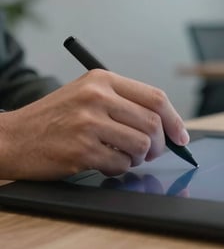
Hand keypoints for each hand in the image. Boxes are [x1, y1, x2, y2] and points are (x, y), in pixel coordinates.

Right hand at [0, 69, 189, 179]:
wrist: (13, 136)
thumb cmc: (55, 117)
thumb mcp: (87, 93)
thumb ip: (123, 102)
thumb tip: (165, 124)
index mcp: (102, 79)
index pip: (155, 96)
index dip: (174, 119)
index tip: (181, 136)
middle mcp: (97, 96)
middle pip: (152, 122)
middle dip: (160, 144)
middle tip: (154, 152)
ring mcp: (89, 123)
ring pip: (140, 145)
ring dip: (139, 158)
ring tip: (127, 157)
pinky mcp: (81, 150)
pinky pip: (120, 165)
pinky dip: (120, 169)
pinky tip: (107, 163)